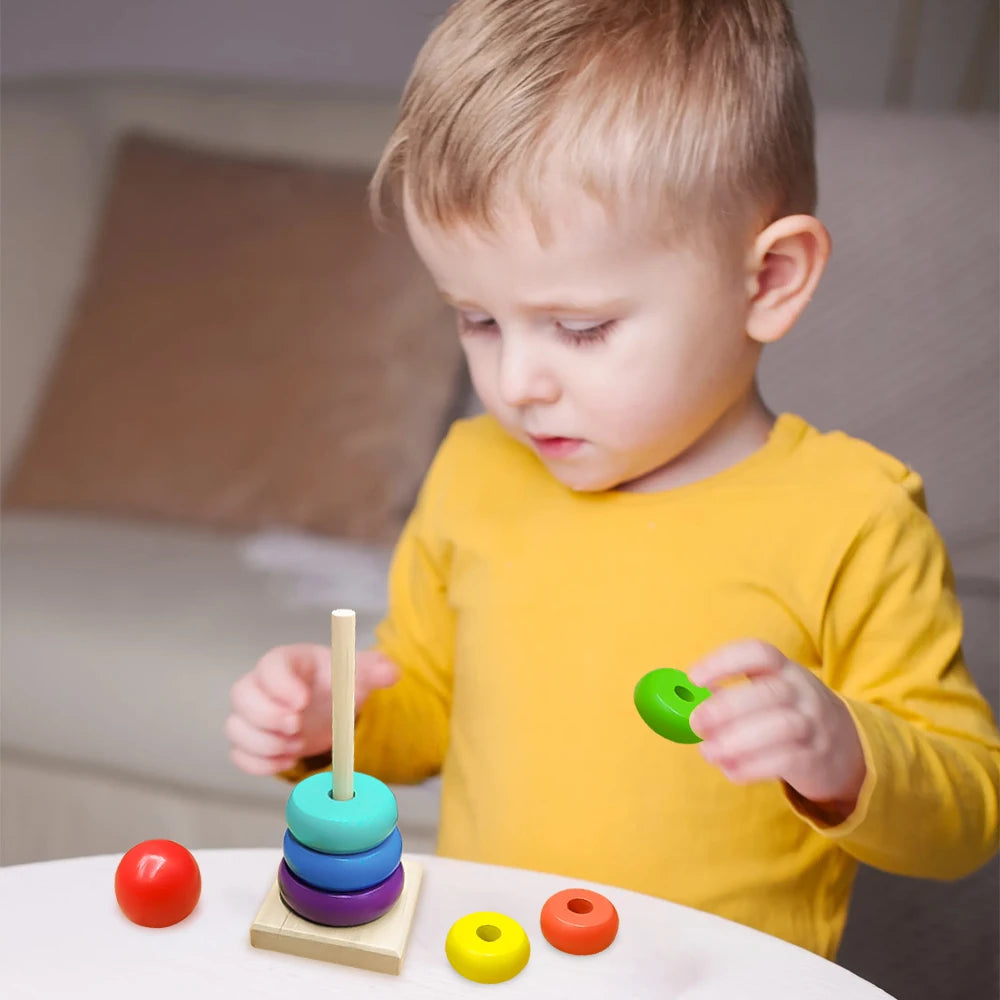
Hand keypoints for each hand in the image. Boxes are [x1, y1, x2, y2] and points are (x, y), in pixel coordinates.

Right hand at [226, 643, 399, 775]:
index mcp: (289, 662)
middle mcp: (262, 685)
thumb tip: (391, 672)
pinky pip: (238, 754)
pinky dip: (260, 763)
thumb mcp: (359, 673)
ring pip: (236, 727)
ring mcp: (253, 714)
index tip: (302, 701)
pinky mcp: (251, 740)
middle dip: (267, 717)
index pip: (270, 665)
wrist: (329, 706)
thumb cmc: (338, 683)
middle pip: (242, 694)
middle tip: (298, 728)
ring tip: (298, 746)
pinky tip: (288, 760)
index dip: (280, 684)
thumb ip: (376, 669)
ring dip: (265, 743)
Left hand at [688, 640, 865, 816]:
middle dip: (726, 708)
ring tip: (708, 751)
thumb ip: (733, 696)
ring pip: (778, 727)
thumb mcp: (770, 694)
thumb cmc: (790, 715)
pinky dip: (752, 766)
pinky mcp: (816, 758)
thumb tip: (687, 704)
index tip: (694, 678)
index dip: (723, 662)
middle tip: (696, 723)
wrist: (849, 749)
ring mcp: (813, 724)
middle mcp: (802, 692)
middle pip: (767, 693)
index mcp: (784, 669)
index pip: (758, 653)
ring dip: (736, 741)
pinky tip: (730, 769)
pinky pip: (785, 760)